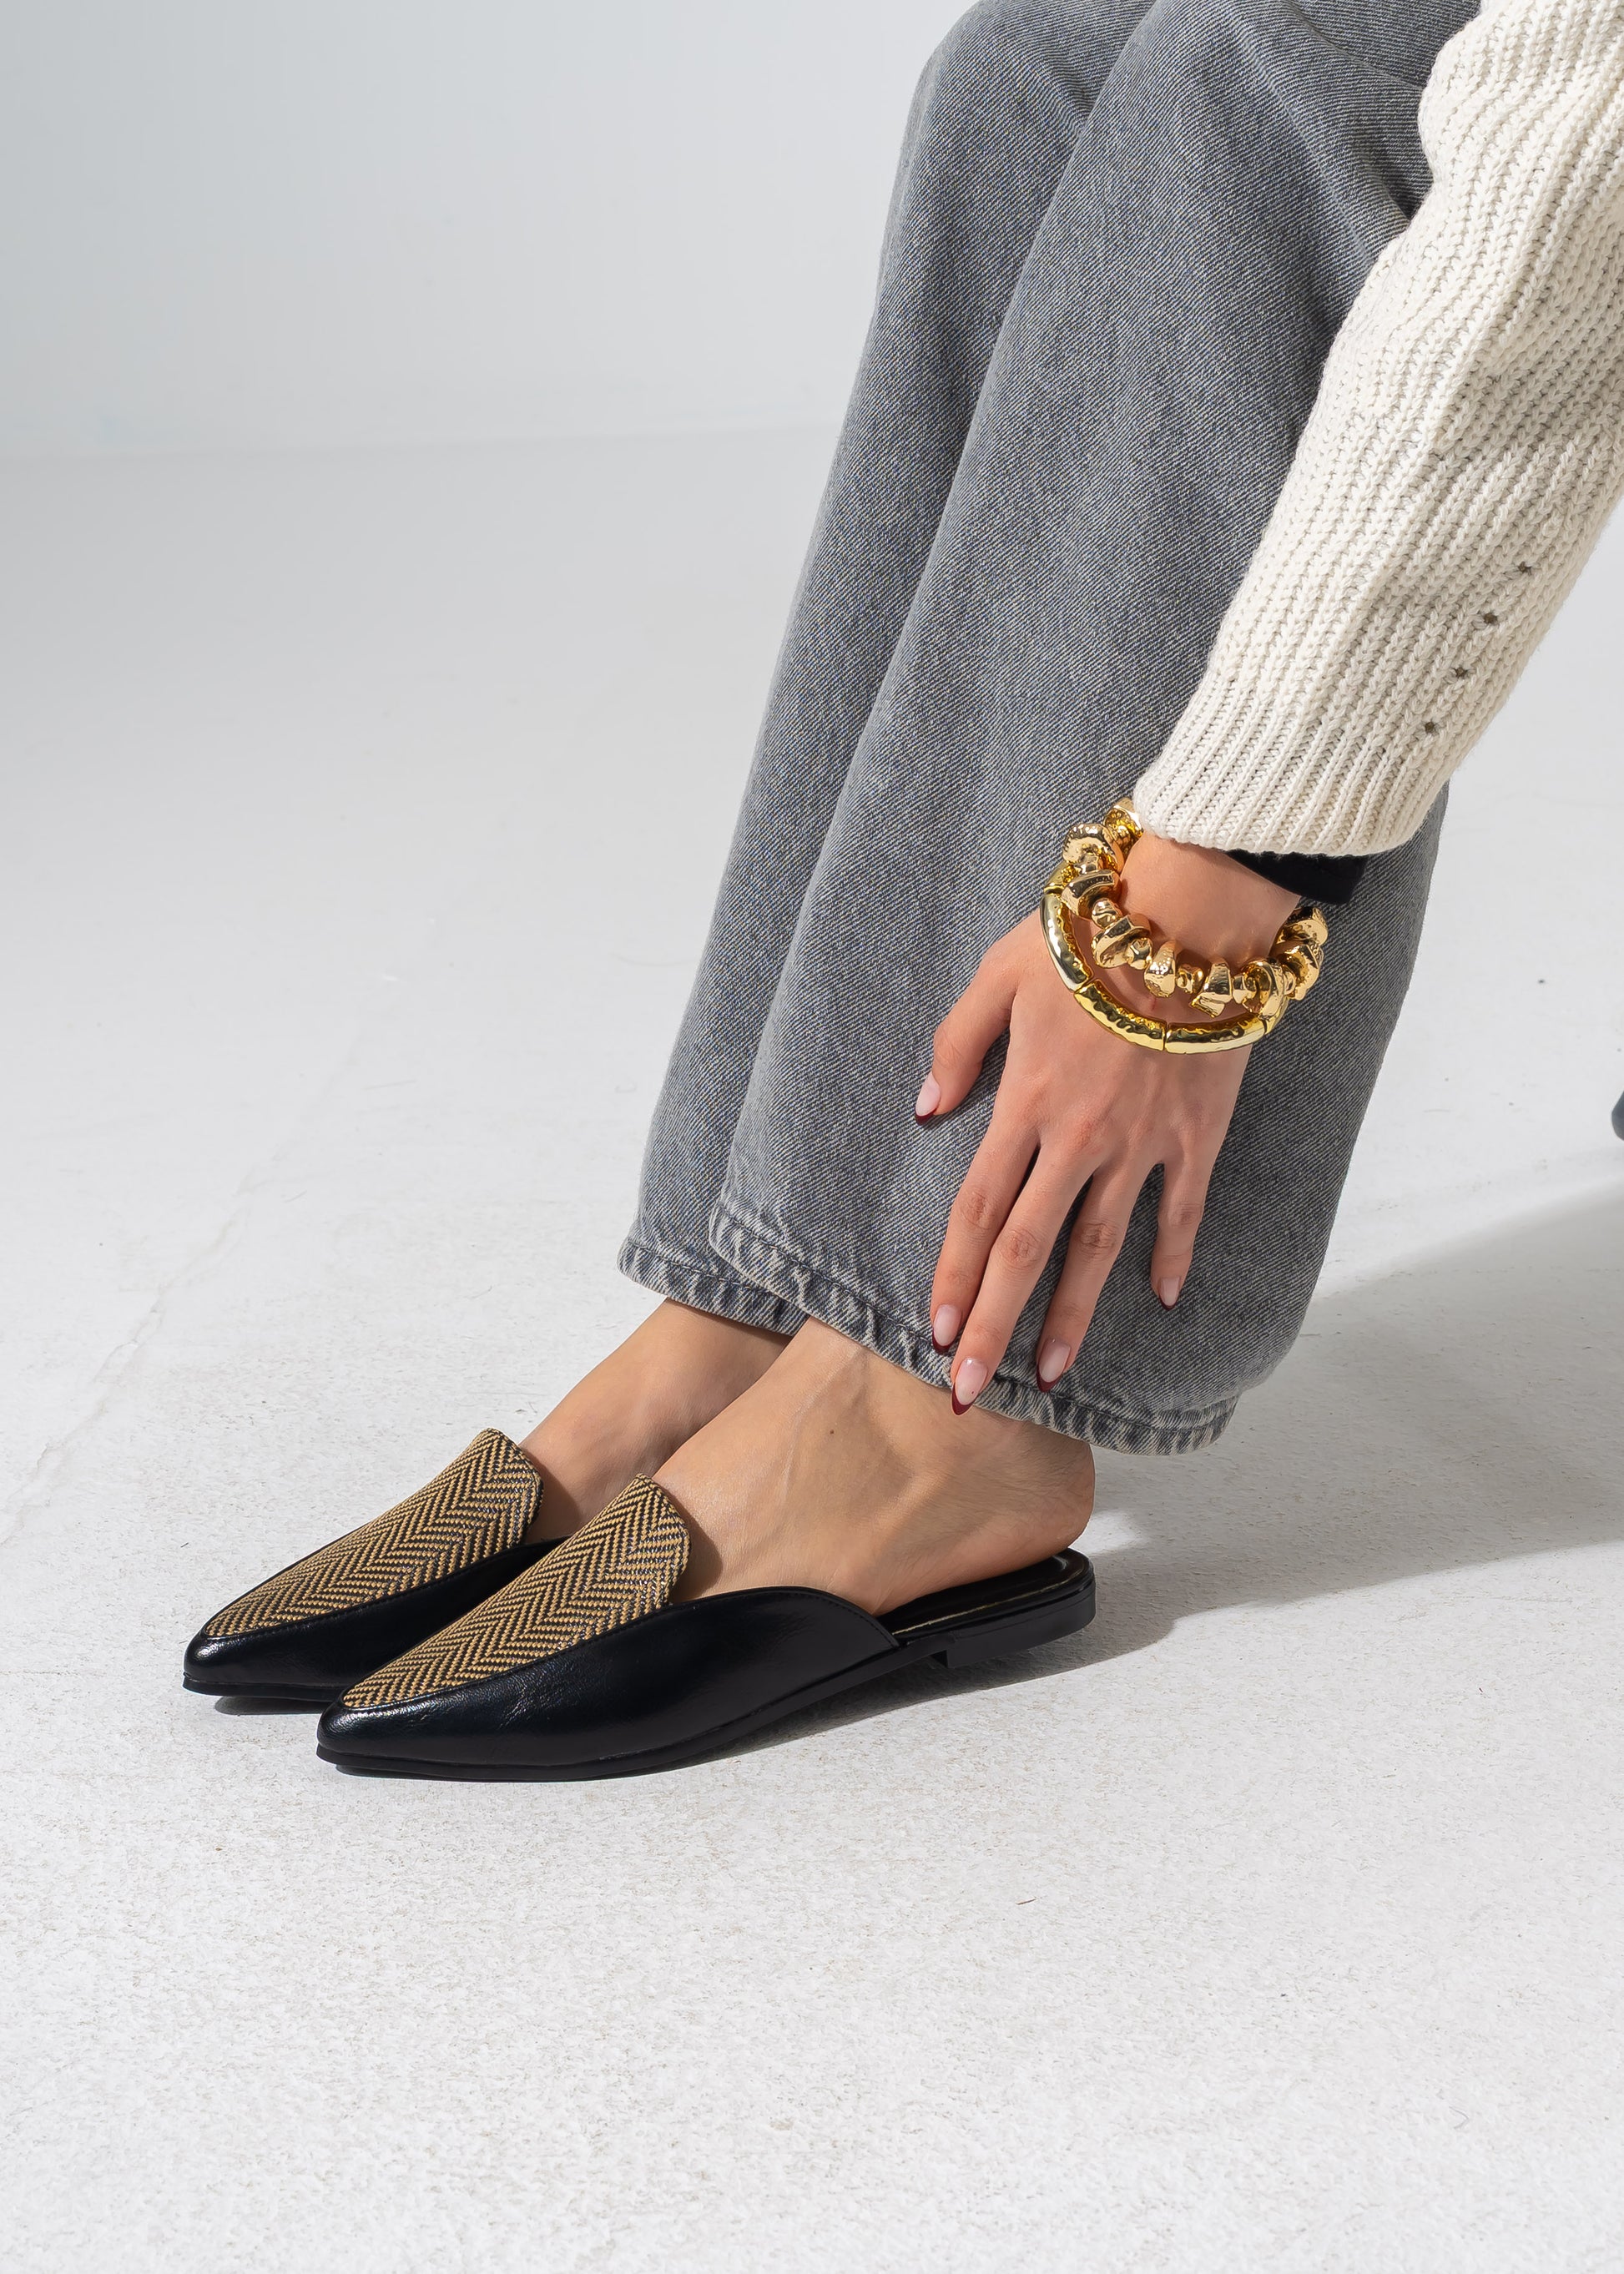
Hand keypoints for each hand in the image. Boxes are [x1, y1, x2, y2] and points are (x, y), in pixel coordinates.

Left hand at [917, 834, 1298, 1407]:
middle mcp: (1078, 1139)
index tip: (935, 1333)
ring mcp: (1142, 1144)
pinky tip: (1163, 1298)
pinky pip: (1183, 1210)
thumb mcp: (997, 975)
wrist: (1192, 918)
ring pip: (1099, 1249)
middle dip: (995, 1326)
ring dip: (1074, 1318)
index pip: (977, 1210)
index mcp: (1024, 1103)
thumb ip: (957, 1045)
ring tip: (1051, 1375)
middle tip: (972, 1392)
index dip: (952, 1276)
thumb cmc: (1088, 935)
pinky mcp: (1196, 1135)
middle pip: (1027, 1252)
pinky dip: (1173, 1256)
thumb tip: (925, 1110)